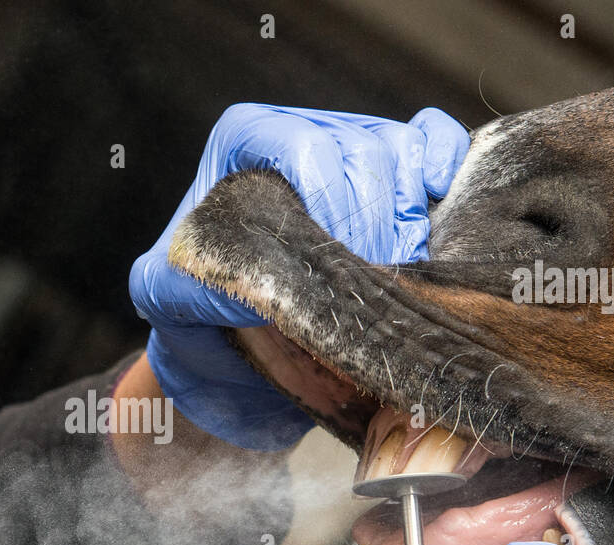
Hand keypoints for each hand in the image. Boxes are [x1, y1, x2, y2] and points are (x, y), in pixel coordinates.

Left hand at [130, 103, 469, 449]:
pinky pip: (435, 140)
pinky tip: (437, 207)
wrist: (233, 345)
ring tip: (390, 276)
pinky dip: (447, 166)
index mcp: (243, 140)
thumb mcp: (166, 299)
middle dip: (374, 228)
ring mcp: (353, 142)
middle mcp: (301, 130)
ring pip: (404, 154)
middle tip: (365, 290)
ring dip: (410, 219)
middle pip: (364, 155)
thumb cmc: (196, 311)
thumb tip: (261, 281)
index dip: (332, 208)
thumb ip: (190, 281)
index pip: (306, 151)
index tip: (332, 265)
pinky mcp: (397, 167)